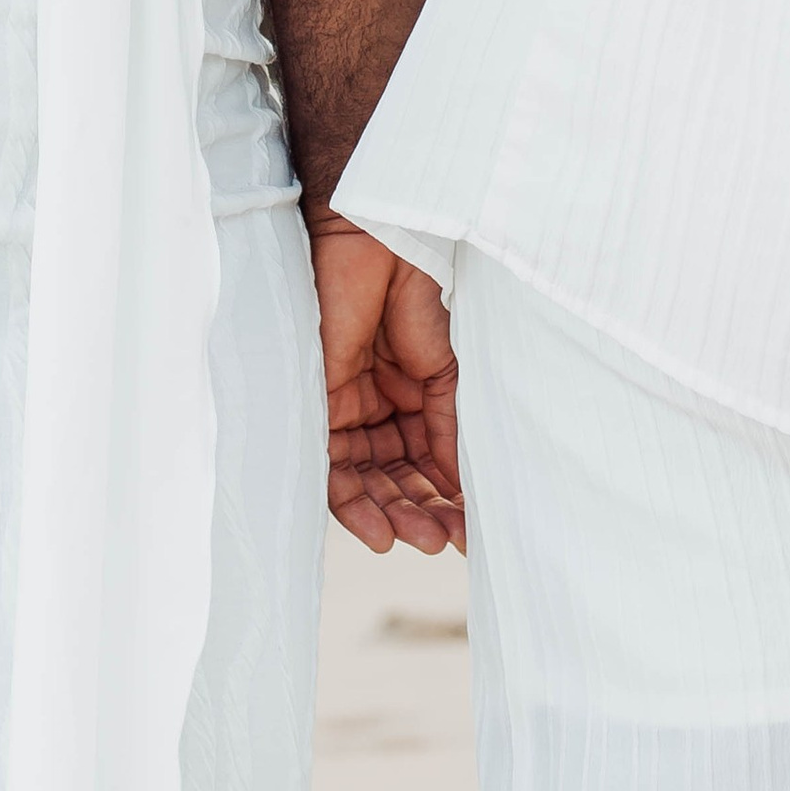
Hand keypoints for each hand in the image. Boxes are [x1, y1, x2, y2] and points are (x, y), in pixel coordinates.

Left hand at [314, 219, 464, 554]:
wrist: (381, 247)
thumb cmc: (419, 296)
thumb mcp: (447, 374)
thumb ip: (448, 432)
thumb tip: (463, 493)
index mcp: (411, 402)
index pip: (425, 466)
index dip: (447, 500)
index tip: (472, 533)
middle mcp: (376, 413)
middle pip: (394, 481)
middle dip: (420, 515)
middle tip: (446, 542)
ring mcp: (346, 411)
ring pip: (365, 484)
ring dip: (392, 517)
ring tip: (421, 540)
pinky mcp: (316, 408)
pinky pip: (330, 471)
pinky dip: (354, 506)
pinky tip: (380, 532)